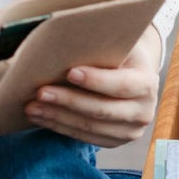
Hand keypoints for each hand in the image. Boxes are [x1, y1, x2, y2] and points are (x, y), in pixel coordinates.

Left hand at [24, 24, 163, 147]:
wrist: (132, 76)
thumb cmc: (118, 54)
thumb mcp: (118, 45)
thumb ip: (101, 45)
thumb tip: (66, 37)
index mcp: (147, 83)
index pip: (122, 85)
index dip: (96, 80)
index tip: (70, 72)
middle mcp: (143, 112)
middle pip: (102, 110)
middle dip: (68, 101)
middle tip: (41, 92)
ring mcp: (130, 131)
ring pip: (89, 127)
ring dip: (57, 117)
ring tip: (32, 107)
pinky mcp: (114, 141)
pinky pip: (84, 138)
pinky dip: (60, 127)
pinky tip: (41, 117)